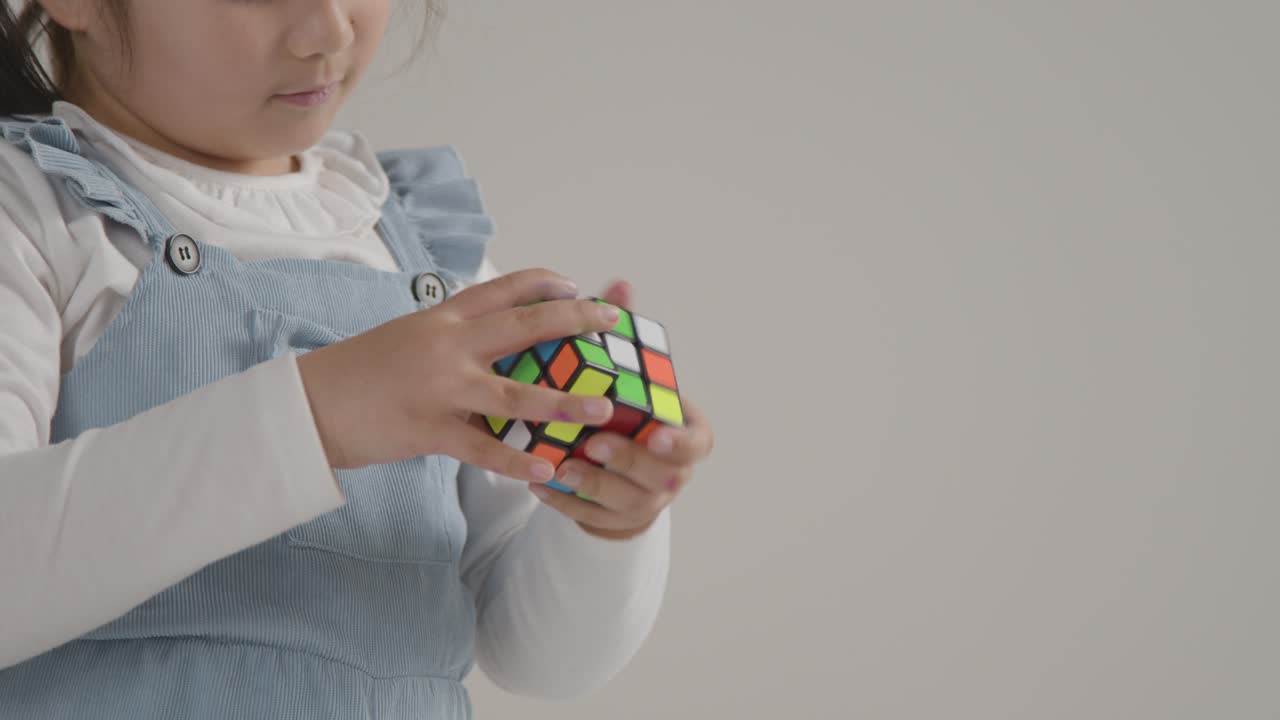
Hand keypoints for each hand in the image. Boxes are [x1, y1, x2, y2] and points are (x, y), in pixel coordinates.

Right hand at [295, 269, 621, 483]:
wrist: (309, 404)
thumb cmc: (360, 371)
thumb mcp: (409, 336)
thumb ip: (454, 337)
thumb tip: (495, 339)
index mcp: (443, 317)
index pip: (503, 288)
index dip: (544, 283)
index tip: (576, 284)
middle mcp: (448, 345)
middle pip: (523, 326)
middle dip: (573, 320)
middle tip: (611, 320)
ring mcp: (441, 388)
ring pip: (515, 393)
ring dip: (564, 401)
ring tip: (602, 408)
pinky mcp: (430, 430)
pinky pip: (484, 448)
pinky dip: (517, 461)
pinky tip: (547, 469)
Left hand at [529, 279, 715, 539]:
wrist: (620, 467)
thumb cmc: (625, 409)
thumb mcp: (630, 373)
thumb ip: (625, 335)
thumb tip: (619, 284)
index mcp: (685, 435)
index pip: (698, 443)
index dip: (680, 441)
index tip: (655, 431)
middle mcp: (672, 472)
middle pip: (661, 475)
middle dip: (628, 459)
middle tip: (596, 443)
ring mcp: (642, 501)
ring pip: (623, 500)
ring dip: (592, 484)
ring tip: (561, 464)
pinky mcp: (610, 519)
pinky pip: (588, 516)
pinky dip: (564, 501)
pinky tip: (537, 484)